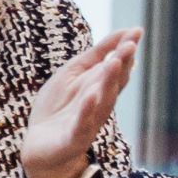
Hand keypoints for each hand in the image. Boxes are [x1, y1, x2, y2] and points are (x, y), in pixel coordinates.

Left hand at [19, 26, 143, 177]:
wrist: (40, 147)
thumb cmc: (59, 107)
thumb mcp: (74, 73)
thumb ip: (96, 54)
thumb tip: (124, 32)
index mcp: (100, 87)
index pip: (118, 67)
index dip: (126, 49)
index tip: (137, 31)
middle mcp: (99, 103)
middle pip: (113, 82)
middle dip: (122, 63)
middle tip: (130, 45)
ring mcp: (88, 121)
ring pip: (103, 100)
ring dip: (109, 82)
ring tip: (114, 62)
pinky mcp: (74, 137)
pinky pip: (82, 123)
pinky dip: (87, 110)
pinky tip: (91, 96)